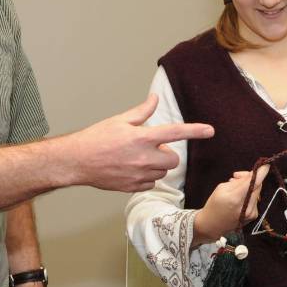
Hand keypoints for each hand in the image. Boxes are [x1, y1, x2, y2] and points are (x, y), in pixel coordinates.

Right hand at [63, 94, 214, 191]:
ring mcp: (139, 174)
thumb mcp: (119, 120)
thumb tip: (155, 99)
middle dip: (167, 154)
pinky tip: (131, 170)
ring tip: (137, 159)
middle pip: (173, 159)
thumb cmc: (96, 139)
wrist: (77, 161)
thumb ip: (142, 112)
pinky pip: (151, 184)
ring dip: (157, 166)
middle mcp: (143, 157)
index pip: (175, 132)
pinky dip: (147, 178)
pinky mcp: (133, 187)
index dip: (195, 130)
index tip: (210, 130)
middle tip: (151, 148)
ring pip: (162, 173)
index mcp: (142, 137)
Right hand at [193, 165, 268, 243]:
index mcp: (235, 198)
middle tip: (237, 176)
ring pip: (257, 192)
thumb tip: (251, 175)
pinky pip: (255, 199)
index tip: (266, 164)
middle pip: (257, 186)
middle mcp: (246, 207)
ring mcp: (251, 213)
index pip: (254, 182)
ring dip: (249, 187)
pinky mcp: (253, 216)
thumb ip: (238, 181)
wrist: (212, 225)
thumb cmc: (214, 205)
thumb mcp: (221, 188)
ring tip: (235, 190)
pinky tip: (239, 199)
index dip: (261, 172)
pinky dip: (249, 195)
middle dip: (250, 178)